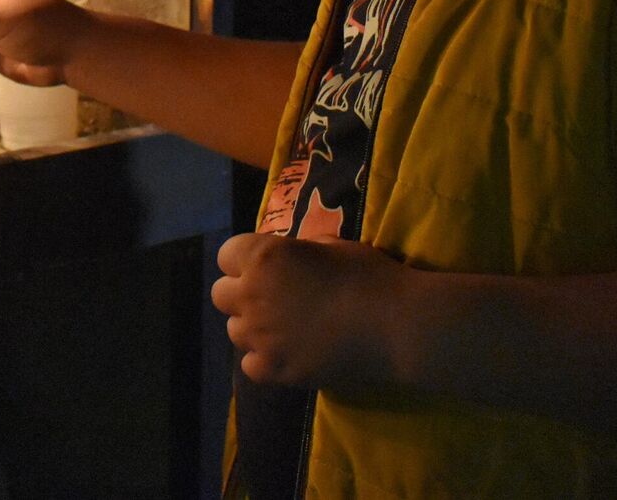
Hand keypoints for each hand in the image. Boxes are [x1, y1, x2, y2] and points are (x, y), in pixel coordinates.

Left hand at [211, 232, 406, 388]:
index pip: (226, 255)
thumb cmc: (368, 276)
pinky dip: (264, 361)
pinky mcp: (275, 370)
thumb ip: (300, 250)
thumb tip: (292, 255)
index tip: (265, 267)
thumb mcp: (333, 245)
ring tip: (282, 329)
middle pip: (221, 294)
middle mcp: (252, 294)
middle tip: (272, 298)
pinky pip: (250, 365)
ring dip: (252, 327)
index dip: (245, 260)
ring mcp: (260, 336)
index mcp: (264, 257)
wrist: (395, 326)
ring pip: (234, 331)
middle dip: (241, 293)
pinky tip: (288, 355)